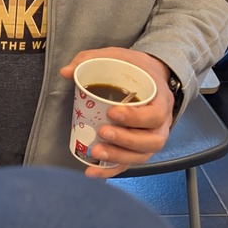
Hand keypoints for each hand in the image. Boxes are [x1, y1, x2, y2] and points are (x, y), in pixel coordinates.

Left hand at [61, 48, 172, 177]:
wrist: (149, 76)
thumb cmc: (133, 68)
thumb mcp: (116, 56)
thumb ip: (91, 59)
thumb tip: (66, 72)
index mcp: (161, 99)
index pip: (155, 114)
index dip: (136, 117)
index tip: (112, 112)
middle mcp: (162, 123)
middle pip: (152, 140)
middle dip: (126, 140)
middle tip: (103, 132)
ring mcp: (152, 138)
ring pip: (142, 155)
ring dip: (119, 156)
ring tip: (96, 152)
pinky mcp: (139, 149)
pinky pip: (128, 164)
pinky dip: (110, 170)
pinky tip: (91, 172)